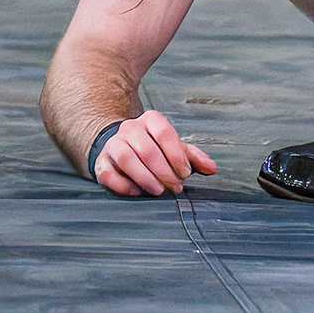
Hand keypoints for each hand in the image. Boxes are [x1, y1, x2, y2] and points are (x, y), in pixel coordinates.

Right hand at [94, 109, 216, 196]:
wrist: (120, 148)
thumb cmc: (153, 149)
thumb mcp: (174, 148)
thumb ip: (193, 157)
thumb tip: (212, 168)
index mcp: (150, 120)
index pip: (165, 133)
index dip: (177, 156)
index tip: (185, 173)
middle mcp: (130, 128)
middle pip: (147, 149)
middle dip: (164, 172)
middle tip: (175, 187)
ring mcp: (113, 144)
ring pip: (126, 159)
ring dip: (145, 178)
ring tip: (158, 191)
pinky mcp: (101, 162)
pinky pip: (109, 174)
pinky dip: (124, 185)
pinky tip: (137, 192)